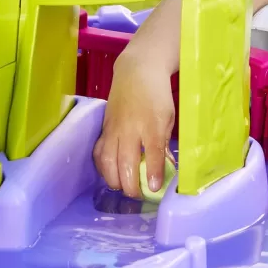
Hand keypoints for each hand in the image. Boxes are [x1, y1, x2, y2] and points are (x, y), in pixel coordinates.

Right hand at [93, 51, 174, 198]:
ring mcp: (114, 128)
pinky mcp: (104, 128)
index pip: (152, 153)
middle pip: (126, 162)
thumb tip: (165, 167)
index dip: (152, 173)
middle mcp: (131, 128)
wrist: (137, 71)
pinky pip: (98, 152)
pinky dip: (102, 168)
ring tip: (124, 188)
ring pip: (108, 161)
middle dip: (130, 185)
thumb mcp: (169, 116)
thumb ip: (164, 142)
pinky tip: (110, 175)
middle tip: (138, 195)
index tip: (154, 188)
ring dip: (114, 180)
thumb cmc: (158, 95)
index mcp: (152, 123)